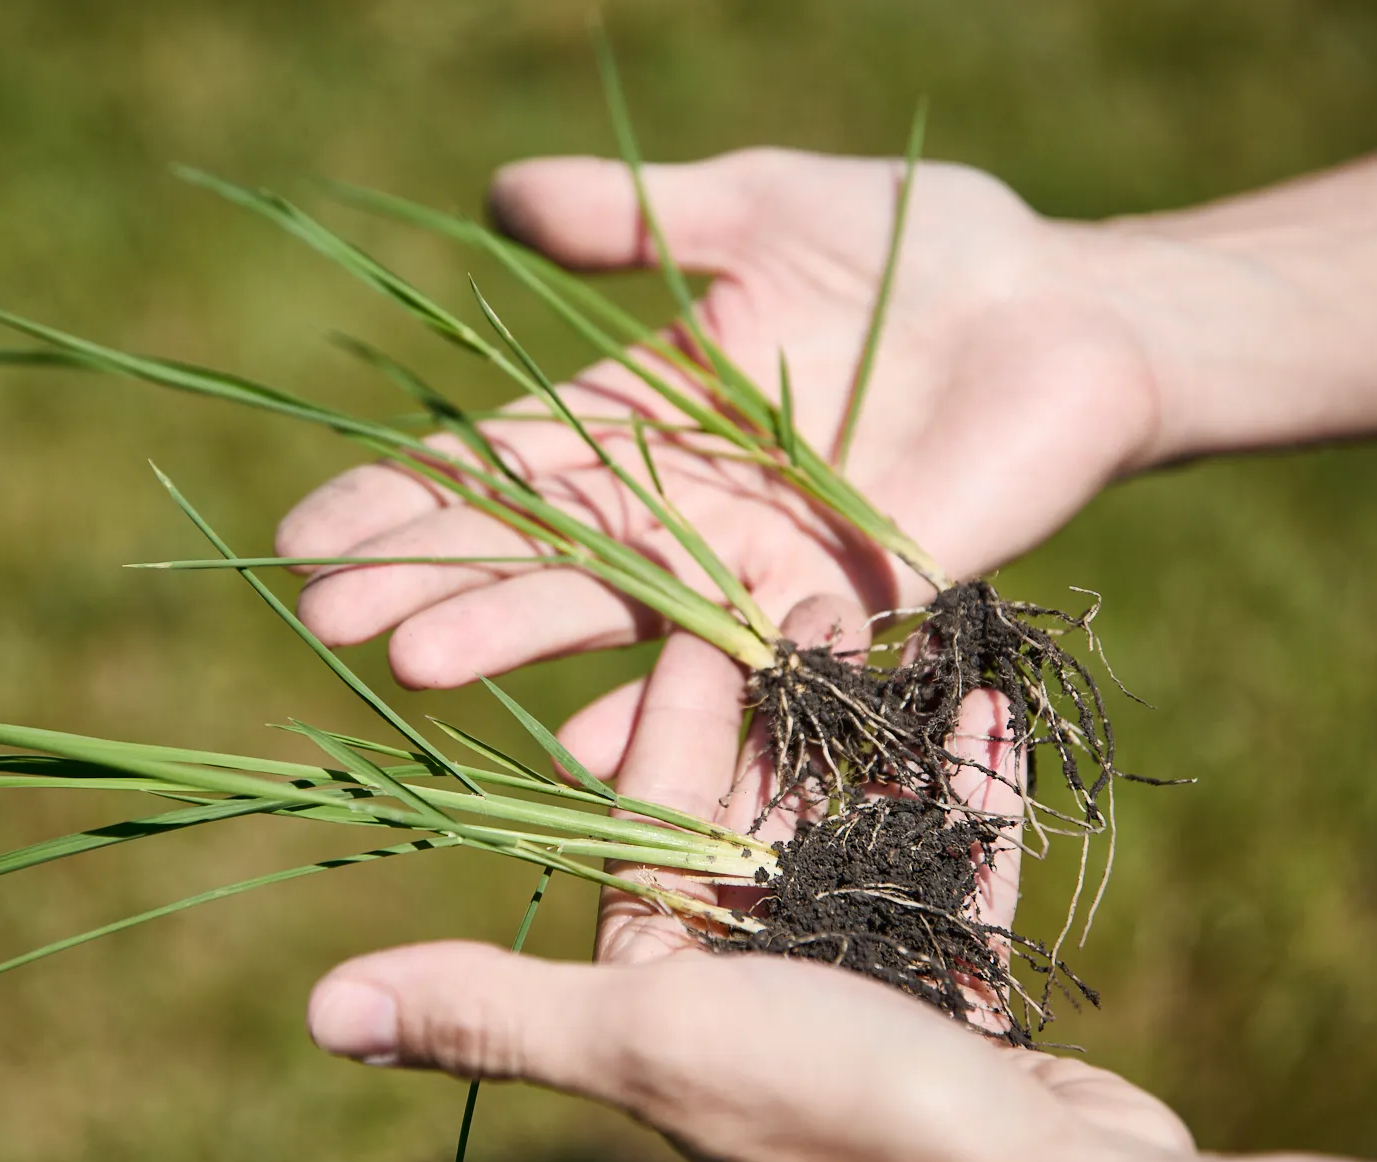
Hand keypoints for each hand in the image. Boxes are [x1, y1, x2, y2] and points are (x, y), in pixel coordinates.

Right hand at [278, 149, 1162, 689]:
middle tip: (325, 614)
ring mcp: (762, 565)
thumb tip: (499, 195)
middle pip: (537, 548)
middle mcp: (686, 508)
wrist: (1071, 312)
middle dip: (430, 578)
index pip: (504, 462)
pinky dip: (673, 711)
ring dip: (519, 635)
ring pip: (619, 609)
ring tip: (416, 661)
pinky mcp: (849, 604)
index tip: (305, 531)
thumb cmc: (921, 248)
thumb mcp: (762, 205)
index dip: (407, 496)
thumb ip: (640, 215)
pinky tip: (589, 750)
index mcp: (649, 416)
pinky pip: (748, 665)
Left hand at [308, 596, 1196, 1161]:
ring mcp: (868, 986)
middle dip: (781, 706)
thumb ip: (490, 1014)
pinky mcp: (965, 993)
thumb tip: (321, 1009)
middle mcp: (759, 986)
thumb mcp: (647, 1040)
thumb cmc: (836, 1107)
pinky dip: (968, 796)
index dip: (670, 716)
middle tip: (812, 604)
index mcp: (671, 992)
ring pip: (864, 828)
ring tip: (902, 636)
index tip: (701, 617)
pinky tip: (986, 710)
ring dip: (878, 736)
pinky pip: (961, 868)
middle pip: (759, 813)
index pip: (652, 824)